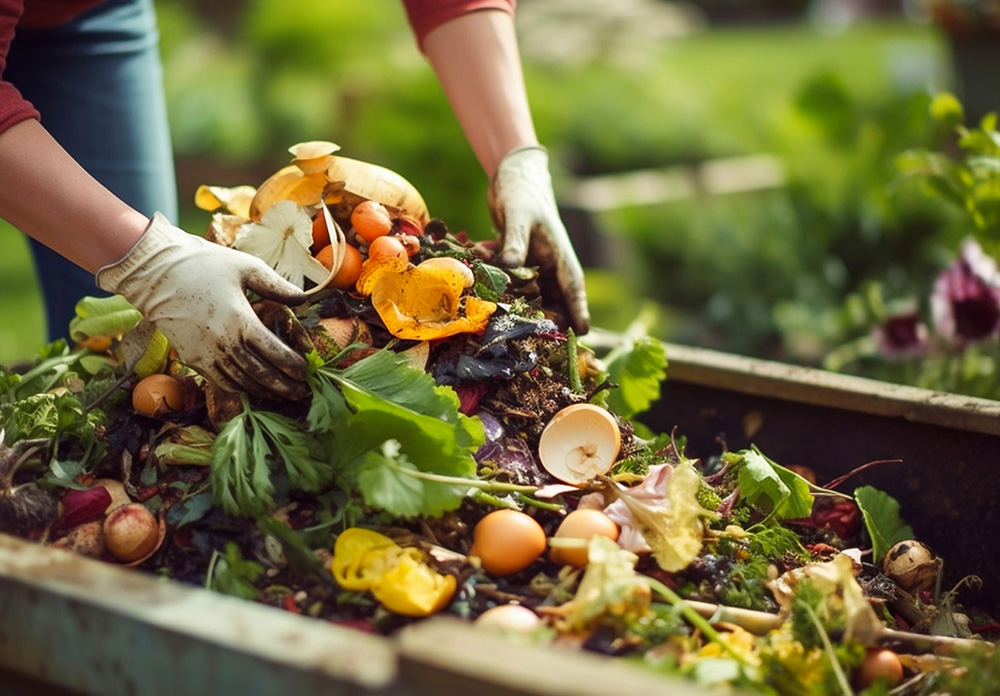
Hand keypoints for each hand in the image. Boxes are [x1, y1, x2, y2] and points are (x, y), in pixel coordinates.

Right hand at [97, 213, 308, 399]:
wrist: (155, 273)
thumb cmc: (204, 264)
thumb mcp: (246, 267)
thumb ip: (277, 286)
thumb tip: (303, 299)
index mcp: (241, 321)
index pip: (275, 353)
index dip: (293, 366)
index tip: (306, 372)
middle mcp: (224, 343)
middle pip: (260, 374)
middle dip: (283, 386)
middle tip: (301, 392)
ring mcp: (206, 354)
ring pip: (241, 382)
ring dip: (263, 391)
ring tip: (281, 394)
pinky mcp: (192, 359)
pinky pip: (220, 382)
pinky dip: (239, 388)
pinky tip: (252, 389)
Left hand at [488, 146, 589, 334]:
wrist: (512, 177)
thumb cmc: (522, 193)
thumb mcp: (517, 216)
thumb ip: (515, 242)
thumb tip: (511, 267)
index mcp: (561, 259)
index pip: (574, 292)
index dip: (577, 315)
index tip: (581, 335)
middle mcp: (550, 268)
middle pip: (552, 305)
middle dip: (541, 320)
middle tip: (529, 336)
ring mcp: (533, 269)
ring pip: (529, 299)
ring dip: (514, 306)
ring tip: (502, 317)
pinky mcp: (515, 267)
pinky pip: (509, 287)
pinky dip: (498, 288)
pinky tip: (484, 275)